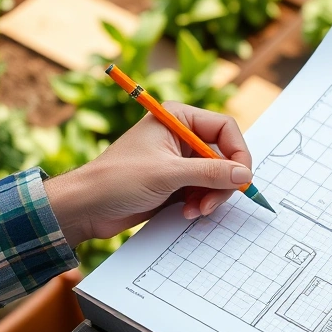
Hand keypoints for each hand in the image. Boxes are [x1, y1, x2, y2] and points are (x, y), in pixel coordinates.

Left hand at [44, 102, 252, 245]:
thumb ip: (210, 173)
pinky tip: (188, 212)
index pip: (225, 128)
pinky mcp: (176, 181)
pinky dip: (201, 202)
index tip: (241, 178)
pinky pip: (204, 190)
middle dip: (222, 182)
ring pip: (217, 176)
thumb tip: (244, 175)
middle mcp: (182, 135)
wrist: (86, 207)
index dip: (238, 153)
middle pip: (224, 155)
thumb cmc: (118, 180)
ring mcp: (179, 160)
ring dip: (211, 196)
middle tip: (211, 202)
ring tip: (195, 210)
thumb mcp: (168, 174)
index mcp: (178, 118)